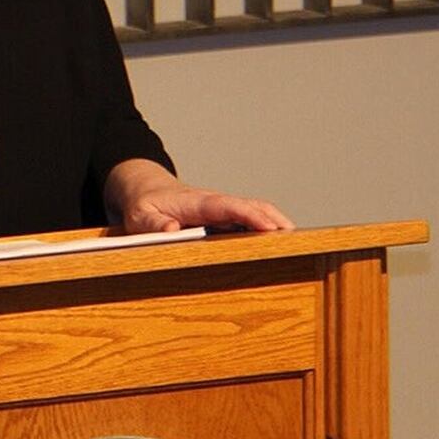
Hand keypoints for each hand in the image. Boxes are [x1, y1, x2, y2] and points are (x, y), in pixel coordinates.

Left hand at [104, 158, 293, 235]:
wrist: (146, 190)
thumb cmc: (144, 205)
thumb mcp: (139, 216)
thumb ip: (154, 224)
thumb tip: (172, 231)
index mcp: (197, 202)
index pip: (229, 206)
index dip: (251, 216)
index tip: (271, 227)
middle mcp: (216, 203)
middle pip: (253, 207)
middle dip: (276, 221)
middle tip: (297, 242)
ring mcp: (223, 210)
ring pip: (256, 212)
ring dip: (277, 225)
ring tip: (298, 247)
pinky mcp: (224, 218)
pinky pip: (250, 221)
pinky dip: (267, 229)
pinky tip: (278, 247)